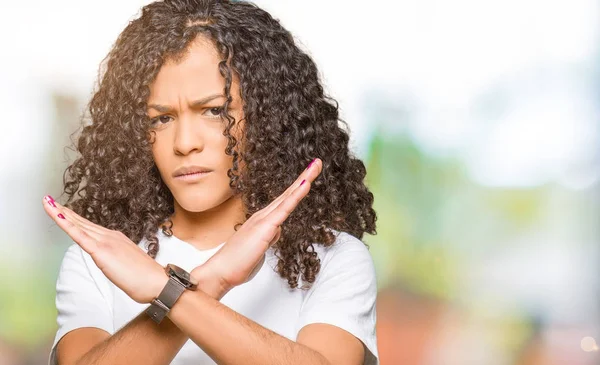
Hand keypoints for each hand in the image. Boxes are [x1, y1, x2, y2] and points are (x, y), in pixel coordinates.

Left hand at [42, 196, 167, 303]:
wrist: (156, 282)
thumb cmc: (145, 278)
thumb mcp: (128, 265)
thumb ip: (118, 260)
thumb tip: (113, 262)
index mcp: (116, 239)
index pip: (91, 228)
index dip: (75, 218)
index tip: (63, 210)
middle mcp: (110, 236)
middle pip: (82, 223)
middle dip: (64, 211)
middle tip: (49, 200)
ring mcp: (106, 242)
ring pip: (78, 225)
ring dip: (61, 213)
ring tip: (48, 202)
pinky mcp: (101, 251)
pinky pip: (79, 235)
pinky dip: (66, 224)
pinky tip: (57, 215)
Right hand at [191, 158, 322, 298]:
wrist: (221, 271)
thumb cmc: (237, 263)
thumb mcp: (259, 248)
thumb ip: (269, 238)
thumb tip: (276, 231)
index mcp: (262, 220)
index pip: (285, 201)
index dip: (297, 188)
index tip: (308, 176)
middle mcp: (263, 215)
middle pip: (289, 193)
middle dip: (305, 176)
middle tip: (318, 163)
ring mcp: (264, 219)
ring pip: (289, 196)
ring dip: (304, 179)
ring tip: (316, 165)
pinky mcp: (266, 227)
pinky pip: (285, 208)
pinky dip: (296, 195)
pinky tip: (305, 184)